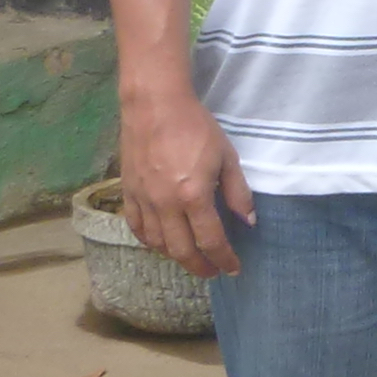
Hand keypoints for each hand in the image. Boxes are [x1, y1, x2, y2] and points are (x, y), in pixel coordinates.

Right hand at [121, 88, 251, 278]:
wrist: (154, 105)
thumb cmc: (195, 127)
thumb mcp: (226, 157)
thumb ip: (238, 193)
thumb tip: (248, 222)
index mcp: (193, 196)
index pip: (211, 241)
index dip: (224, 259)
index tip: (233, 268)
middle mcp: (165, 204)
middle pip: (181, 251)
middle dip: (200, 266)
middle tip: (213, 271)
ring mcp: (143, 200)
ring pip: (157, 243)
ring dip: (175, 256)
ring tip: (191, 257)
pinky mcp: (127, 192)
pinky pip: (136, 227)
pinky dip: (149, 241)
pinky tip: (160, 242)